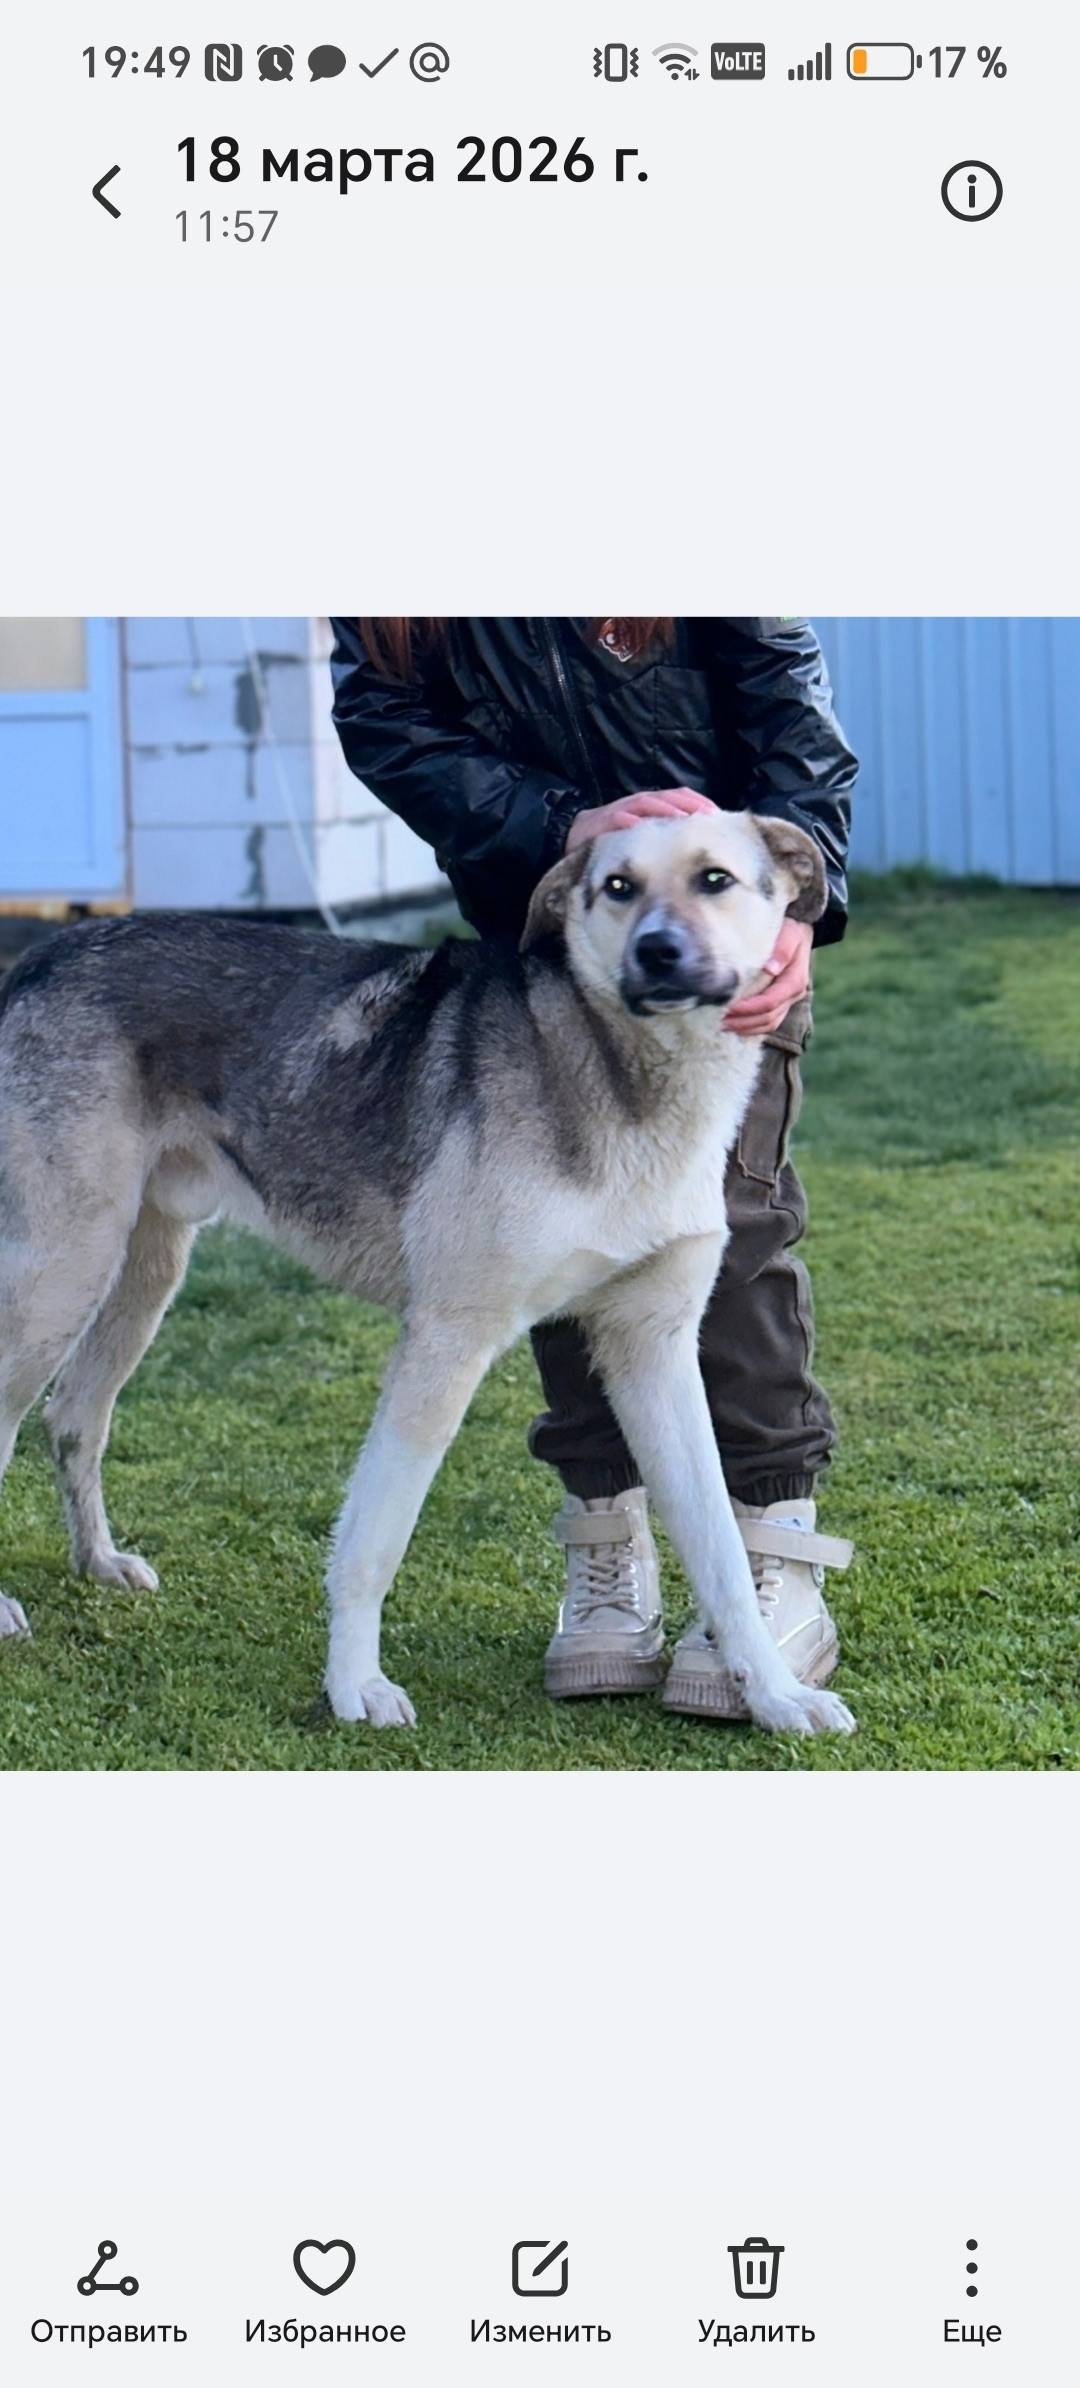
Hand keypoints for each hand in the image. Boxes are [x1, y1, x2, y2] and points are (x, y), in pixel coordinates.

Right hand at [565, 786, 716, 850]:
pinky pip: (616, 819)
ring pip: (644, 804)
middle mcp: (632, 804)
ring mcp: (615, 811)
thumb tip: (692, 838)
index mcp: (644, 805)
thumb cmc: (609, 841)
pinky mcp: (598, 823)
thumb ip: (660, 833)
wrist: (569, 840)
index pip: (675, 796)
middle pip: (664, 796)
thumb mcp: (639, 836)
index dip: (695, 801)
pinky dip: (629, 821)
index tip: (716, 813)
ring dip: (665, 810)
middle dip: (687, 803)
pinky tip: (642, 826)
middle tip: (706, 814)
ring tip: (683, 819)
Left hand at [724, 917, 812, 1038]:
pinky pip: (767, 1022)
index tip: (726, 1006)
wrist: (798, 934)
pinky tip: (732, 1026)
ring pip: (768, 1024)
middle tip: (717, 1020)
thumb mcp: (789, 934)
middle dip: (741, 1021)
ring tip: (721, 1026)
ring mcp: (788, 1002)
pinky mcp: (781, 1004)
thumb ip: (782, 949)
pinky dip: (750, 1027)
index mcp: (795, 981)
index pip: (769, 1002)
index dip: (747, 1008)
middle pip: (767, 1018)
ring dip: (744, 1028)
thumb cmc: (790, 931)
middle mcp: (793, 995)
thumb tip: (770, 968)